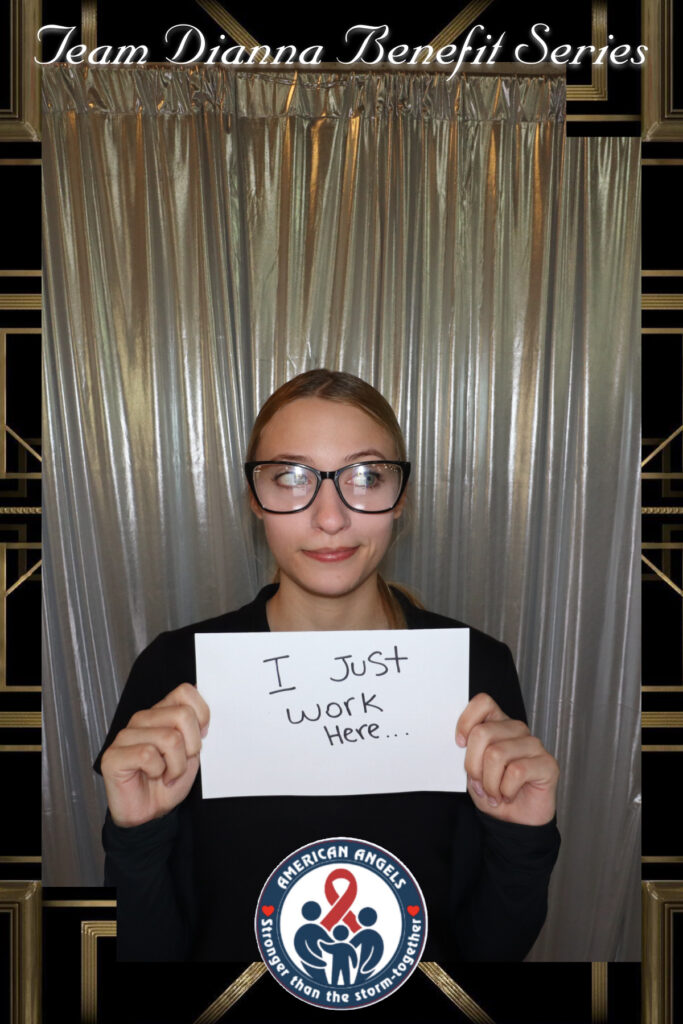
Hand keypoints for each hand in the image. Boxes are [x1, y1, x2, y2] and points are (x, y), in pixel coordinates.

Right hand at [100, 683, 209, 827]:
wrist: (150, 814)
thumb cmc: (169, 782)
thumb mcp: (192, 752)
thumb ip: (196, 727)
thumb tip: (202, 702)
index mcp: (161, 713)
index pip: (185, 692)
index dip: (202, 715)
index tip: (201, 737)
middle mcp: (143, 719)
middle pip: (182, 715)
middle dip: (191, 746)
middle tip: (181, 763)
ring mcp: (125, 735)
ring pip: (170, 738)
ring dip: (176, 765)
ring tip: (167, 774)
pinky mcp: (113, 755)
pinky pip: (148, 755)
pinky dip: (158, 771)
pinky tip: (152, 776)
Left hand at [456, 693, 558, 825]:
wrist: (515, 822)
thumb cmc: (494, 792)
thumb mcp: (472, 771)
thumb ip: (467, 753)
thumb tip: (459, 742)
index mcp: (498, 725)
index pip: (483, 703)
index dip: (466, 720)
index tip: (459, 744)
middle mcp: (516, 730)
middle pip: (483, 733)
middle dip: (473, 765)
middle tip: (479, 783)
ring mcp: (533, 745)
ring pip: (496, 754)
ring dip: (489, 783)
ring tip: (494, 793)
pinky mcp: (547, 763)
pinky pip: (516, 772)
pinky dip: (506, 790)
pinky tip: (509, 795)